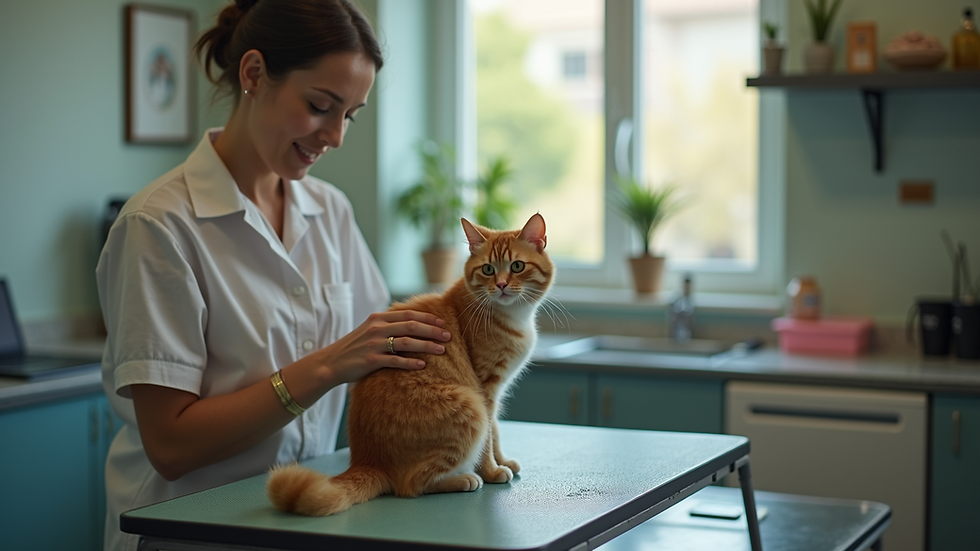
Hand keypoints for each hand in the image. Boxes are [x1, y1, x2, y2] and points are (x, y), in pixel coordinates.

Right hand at [316, 310, 450, 383]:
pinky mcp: (370, 361)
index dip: (427, 318)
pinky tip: (423, 365)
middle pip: (411, 326)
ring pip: (406, 342)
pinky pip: (395, 361)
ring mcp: (373, 344)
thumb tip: (412, 323)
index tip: (442, 323)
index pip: (407, 314)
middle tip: (448, 336)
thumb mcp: (369, 330)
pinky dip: (410, 363)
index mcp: (378, 318)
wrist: (330, 362)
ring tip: (442, 350)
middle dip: (432, 331)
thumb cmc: (354, 347)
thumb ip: (387, 325)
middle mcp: (376, 328)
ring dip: (426, 346)